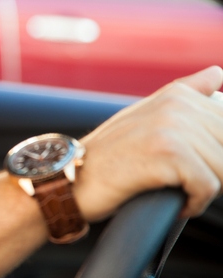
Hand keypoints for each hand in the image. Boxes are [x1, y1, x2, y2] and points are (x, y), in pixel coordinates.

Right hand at [75, 65, 222, 220]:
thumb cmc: (109, 156)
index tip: (192, 167)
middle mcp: (176, 104)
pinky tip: (177, 203)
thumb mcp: (145, 116)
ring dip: (203, 190)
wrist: (69, 179)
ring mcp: (171, 126)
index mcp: (177, 95)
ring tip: (174, 191)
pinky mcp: (167, 153)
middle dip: (213, 172)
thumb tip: (218, 74)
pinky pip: (208, 186)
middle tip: (181, 182)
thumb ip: (186, 93)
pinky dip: (195, 203)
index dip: (216, 156)